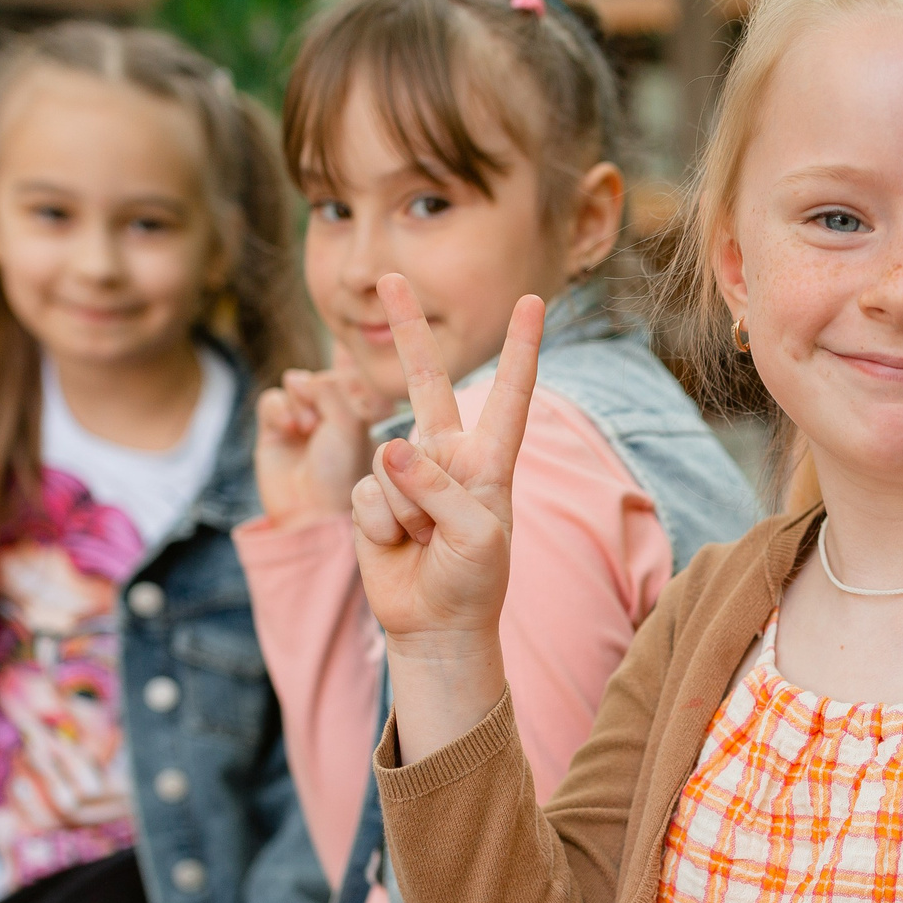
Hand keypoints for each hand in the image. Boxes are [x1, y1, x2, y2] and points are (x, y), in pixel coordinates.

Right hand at [256, 368, 379, 529]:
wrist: (312, 515)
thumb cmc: (343, 475)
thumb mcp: (350, 425)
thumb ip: (329, 389)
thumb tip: (296, 377)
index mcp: (363, 413)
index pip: (351, 373)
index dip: (345, 367)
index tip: (345, 372)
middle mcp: (334, 416)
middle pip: (320, 375)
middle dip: (319, 389)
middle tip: (321, 417)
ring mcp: (303, 423)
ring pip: (295, 385)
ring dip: (300, 401)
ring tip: (307, 428)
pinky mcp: (275, 432)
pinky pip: (272, 400)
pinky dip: (279, 409)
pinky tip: (290, 429)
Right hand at [350, 278, 540, 649]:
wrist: (435, 626)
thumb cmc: (473, 582)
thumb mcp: (478, 536)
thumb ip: (440, 490)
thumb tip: (393, 449)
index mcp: (489, 459)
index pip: (509, 396)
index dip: (522, 349)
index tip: (533, 301)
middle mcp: (446, 455)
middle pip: (425, 382)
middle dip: (407, 329)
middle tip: (390, 276)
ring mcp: (406, 474)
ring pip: (391, 461)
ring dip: (408, 510)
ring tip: (424, 541)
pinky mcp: (372, 496)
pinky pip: (369, 494)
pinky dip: (382, 525)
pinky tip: (397, 546)